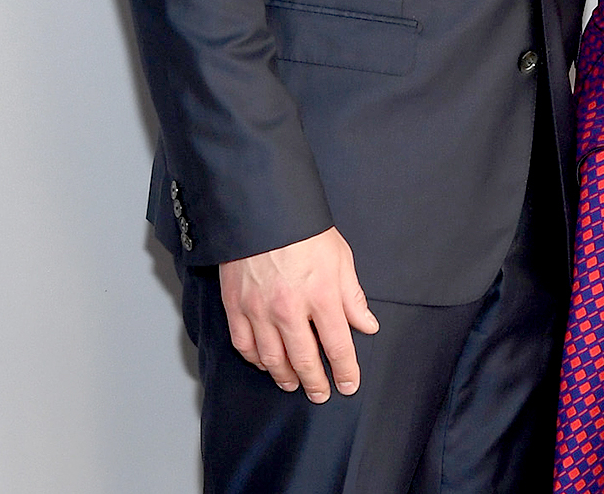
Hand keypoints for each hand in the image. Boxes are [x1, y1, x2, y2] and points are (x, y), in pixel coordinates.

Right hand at [218, 226, 378, 402]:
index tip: (349, 385)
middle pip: (305, 360)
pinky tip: (265, 364)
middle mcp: (290, 309)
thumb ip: (353, 296)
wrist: (262, 211)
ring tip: (295, 384)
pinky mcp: (236, 306)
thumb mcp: (340, 258)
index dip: (346, 370)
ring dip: (286, 377)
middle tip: (322, 394)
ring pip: (273, 359)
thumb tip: (367, 325)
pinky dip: (256, 360)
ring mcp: (259, 310)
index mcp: (321, 295)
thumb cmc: (305, 232)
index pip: (338, 346)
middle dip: (316, 383)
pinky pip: (245, 345)